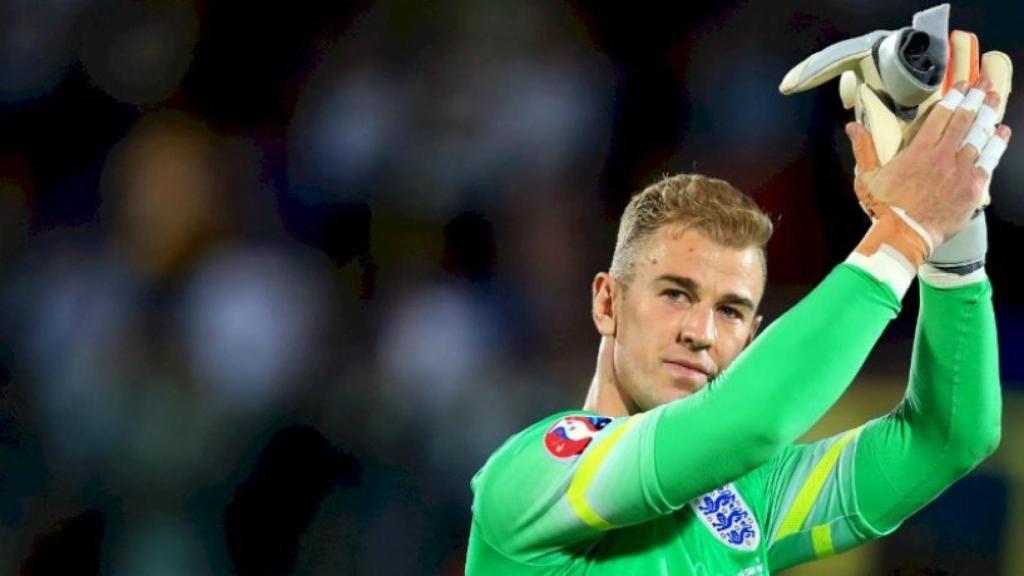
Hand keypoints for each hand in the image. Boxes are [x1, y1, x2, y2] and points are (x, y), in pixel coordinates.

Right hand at [846, 80, 1009, 246]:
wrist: (904, 235)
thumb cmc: (885, 208)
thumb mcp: (868, 176)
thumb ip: (864, 148)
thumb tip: (852, 127)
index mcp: (918, 151)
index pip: (941, 115)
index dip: (954, 97)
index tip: (963, 85)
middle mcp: (943, 156)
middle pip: (965, 120)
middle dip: (977, 98)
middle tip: (985, 84)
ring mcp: (961, 171)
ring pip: (980, 136)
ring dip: (989, 115)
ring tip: (995, 99)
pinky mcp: (973, 187)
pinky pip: (989, 160)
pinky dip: (997, 144)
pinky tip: (1002, 132)